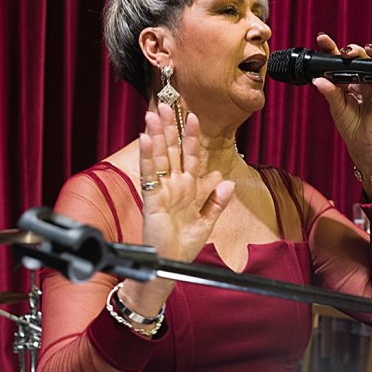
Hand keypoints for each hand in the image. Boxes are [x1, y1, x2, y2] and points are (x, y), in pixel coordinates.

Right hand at [126, 103, 234, 316]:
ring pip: (159, 158)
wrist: (171, 267)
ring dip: (156, 136)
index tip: (193, 116)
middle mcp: (174, 186)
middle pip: (172, 151)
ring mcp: (162, 191)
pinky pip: (149, 175)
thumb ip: (216, 202)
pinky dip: (148, 157)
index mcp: (188, 189)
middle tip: (166, 104)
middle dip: (170, 128)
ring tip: (153, 114)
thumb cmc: (184, 247)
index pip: (191, 157)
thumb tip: (225, 181)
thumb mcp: (207, 223)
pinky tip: (147, 140)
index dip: (192, 138)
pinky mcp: (152, 200)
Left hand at [307, 32, 371, 174]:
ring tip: (370, 51)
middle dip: (353, 50)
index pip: (338, 61)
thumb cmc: (350, 127)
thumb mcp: (337, 109)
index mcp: (346, 81)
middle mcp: (361, 80)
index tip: (322, 38)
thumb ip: (330, 93)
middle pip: (359, 58)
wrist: (363, 146)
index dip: (332, 48)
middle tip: (346, 52)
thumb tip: (318, 80)